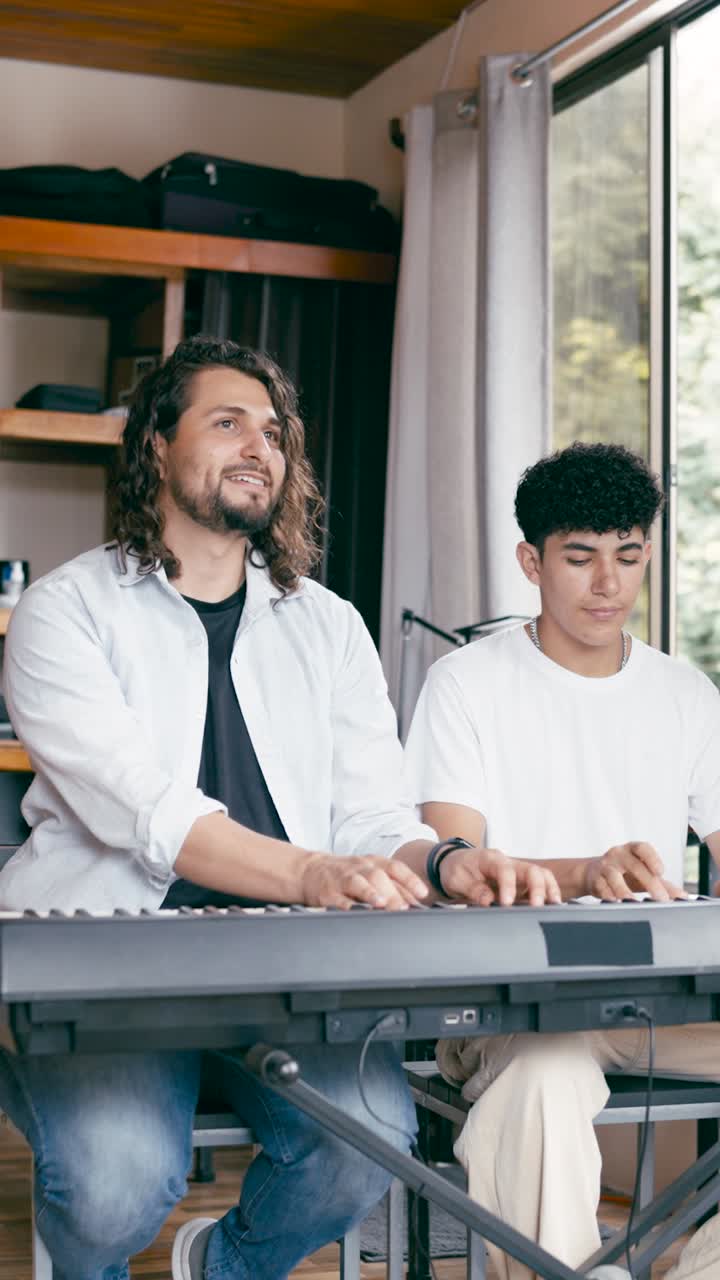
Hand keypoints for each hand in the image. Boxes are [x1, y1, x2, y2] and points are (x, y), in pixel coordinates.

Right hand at [300, 853, 428, 910]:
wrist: (311, 871)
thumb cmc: (349, 876)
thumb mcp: (371, 875)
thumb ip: (394, 888)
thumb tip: (418, 905)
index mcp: (374, 863)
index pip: (396, 868)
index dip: (411, 880)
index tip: (422, 894)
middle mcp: (360, 868)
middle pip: (379, 876)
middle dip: (393, 893)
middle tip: (404, 909)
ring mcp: (343, 879)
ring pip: (358, 882)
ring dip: (370, 892)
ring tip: (381, 903)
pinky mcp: (327, 892)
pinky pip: (336, 898)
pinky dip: (345, 905)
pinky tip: (352, 912)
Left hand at [438, 847, 560, 906]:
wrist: (454, 863)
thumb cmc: (455, 869)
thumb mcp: (456, 879)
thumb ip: (472, 889)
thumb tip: (488, 900)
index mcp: (490, 858)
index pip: (505, 869)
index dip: (508, 886)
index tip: (506, 903)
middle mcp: (507, 862)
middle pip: (530, 869)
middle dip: (537, 887)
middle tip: (536, 906)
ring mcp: (516, 872)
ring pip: (540, 875)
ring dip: (548, 889)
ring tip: (553, 906)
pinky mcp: (519, 883)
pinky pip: (539, 884)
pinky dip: (547, 893)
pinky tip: (551, 907)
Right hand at [584, 842, 686, 900]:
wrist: (593, 873)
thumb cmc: (624, 872)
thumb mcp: (643, 874)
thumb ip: (663, 884)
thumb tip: (682, 896)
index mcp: (632, 850)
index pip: (642, 848)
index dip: (652, 858)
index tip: (661, 872)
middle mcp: (618, 855)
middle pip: (633, 865)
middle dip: (648, 882)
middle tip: (660, 898)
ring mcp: (605, 866)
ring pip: (613, 876)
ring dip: (623, 890)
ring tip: (632, 902)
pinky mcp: (595, 879)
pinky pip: (601, 887)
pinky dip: (608, 895)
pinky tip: (615, 903)